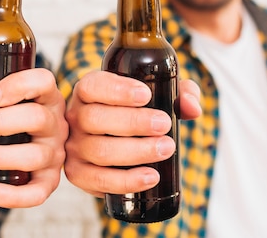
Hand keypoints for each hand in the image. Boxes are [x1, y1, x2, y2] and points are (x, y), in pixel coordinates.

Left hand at [0, 68, 67, 207]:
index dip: (20, 85)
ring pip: (34, 155)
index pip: (43, 81)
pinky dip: (14, 196)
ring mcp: (54, 152)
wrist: (13, 143)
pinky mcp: (49, 181)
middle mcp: (55, 122)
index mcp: (43, 95)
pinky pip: (38, 193)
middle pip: (36, 117)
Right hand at [64, 70, 200, 197]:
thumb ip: (180, 93)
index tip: (146, 95)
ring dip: (136, 151)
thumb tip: (191, 107)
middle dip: (134, 122)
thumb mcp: (158, 94)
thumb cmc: (136, 113)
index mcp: (88, 91)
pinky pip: (98, 179)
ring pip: (99, 150)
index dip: (117, 90)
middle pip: (95, 118)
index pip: (93, 86)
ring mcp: (74, 147)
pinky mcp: (79, 174)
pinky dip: (127, 180)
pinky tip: (151, 176)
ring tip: (165, 148)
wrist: (117, 141)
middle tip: (164, 124)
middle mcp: (76, 117)